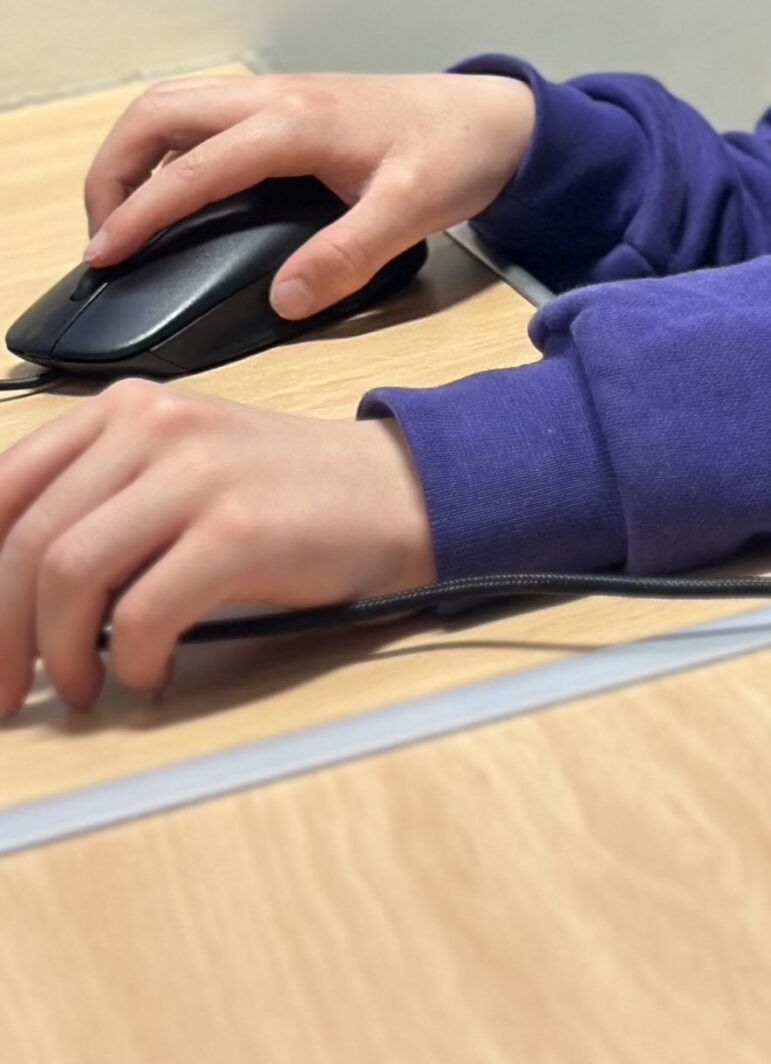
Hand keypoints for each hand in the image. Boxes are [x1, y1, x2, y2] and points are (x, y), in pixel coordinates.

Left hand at [0, 379, 435, 714]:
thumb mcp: (173, 472)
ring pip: (67, 574)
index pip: (2, 488)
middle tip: (5, 694)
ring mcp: (200, 472)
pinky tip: (148, 674)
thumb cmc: (282, 498)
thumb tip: (4, 591)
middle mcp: (156, 423)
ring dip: (58, 655)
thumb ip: (96, 501)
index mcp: (127, 408)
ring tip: (82, 688)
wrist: (398, 491)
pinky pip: (142, 612)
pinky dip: (129, 662)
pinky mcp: (241, 528)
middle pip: (25, 542)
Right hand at [81, 70, 537, 321]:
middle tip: (103, 237)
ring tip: (124, 218)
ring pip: (175, 106)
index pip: (191, 166)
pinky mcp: (287, 104)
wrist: (501, 118)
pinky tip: (175, 192)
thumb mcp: (412, 210)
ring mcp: (279, 94)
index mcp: (297, 122)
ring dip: (133, 154)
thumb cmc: (459, 154)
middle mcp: (277, 97)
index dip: (138, 212)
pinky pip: (203, 114)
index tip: (104, 257)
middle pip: (158, 112)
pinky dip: (166, 147)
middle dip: (113, 170)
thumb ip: (346, 256)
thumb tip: (282, 299)